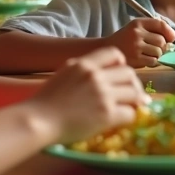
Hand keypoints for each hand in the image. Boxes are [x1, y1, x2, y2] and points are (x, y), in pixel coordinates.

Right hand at [31, 47, 148, 144]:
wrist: (38, 121)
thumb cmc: (46, 101)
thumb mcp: (63, 74)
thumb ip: (80, 68)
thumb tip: (97, 70)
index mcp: (84, 64)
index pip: (115, 54)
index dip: (122, 64)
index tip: (121, 75)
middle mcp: (96, 76)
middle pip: (129, 74)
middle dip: (134, 84)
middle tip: (133, 94)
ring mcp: (103, 95)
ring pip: (134, 93)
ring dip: (135, 101)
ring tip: (133, 107)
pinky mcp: (107, 114)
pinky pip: (130, 113)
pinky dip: (129, 117)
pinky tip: (123, 120)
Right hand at [107, 18, 174, 67]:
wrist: (104, 50)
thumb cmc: (124, 40)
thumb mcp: (135, 29)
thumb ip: (152, 30)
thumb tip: (172, 39)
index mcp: (138, 23)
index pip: (160, 24)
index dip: (169, 32)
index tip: (171, 38)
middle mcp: (137, 33)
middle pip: (162, 41)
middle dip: (163, 47)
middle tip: (156, 49)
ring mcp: (135, 46)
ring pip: (159, 52)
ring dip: (157, 55)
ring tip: (148, 54)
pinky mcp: (135, 59)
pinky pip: (153, 61)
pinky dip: (152, 62)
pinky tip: (144, 60)